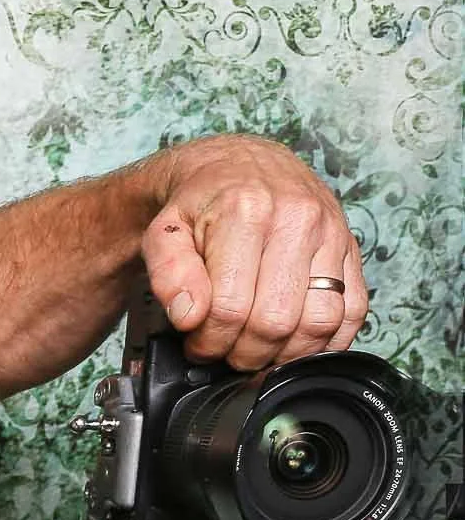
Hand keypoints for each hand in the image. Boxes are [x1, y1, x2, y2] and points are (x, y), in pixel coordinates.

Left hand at [141, 134, 365, 371]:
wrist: (240, 166)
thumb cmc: (201, 205)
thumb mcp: (165, 231)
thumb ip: (168, 273)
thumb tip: (189, 317)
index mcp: (246, 212)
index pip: (230, 308)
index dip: (210, 341)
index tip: (198, 345)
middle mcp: (298, 219)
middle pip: (277, 321)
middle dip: (245, 352)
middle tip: (225, 351)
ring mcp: (331, 233)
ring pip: (320, 321)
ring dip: (286, 353)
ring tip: (257, 351)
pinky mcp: (352, 248)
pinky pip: (355, 310)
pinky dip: (328, 340)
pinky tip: (296, 344)